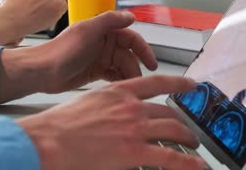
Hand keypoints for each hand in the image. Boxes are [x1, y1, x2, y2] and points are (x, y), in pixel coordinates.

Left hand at [0, 10, 156, 102]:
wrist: (42, 72)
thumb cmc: (61, 50)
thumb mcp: (87, 31)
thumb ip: (109, 20)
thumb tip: (130, 16)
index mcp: (103, 29)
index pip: (131, 37)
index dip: (143, 49)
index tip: (151, 61)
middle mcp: (103, 42)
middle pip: (128, 54)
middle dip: (136, 66)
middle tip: (140, 78)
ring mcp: (100, 57)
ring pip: (122, 65)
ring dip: (128, 74)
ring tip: (130, 85)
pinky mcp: (95, 71)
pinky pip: (114, 74)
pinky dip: (120, 80)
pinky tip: (122, 86)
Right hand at [18, 75, 203, 169]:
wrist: (50, 140)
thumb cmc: (61, 124)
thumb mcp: (90, 102)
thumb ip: (110, 106)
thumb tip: (118, 117)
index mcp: (119, 92)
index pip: (157, 83)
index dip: (179, 84)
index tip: (191, 85)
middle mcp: (132, 107)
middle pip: (168, 112)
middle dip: (182, 122)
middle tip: (187, 130)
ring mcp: (135, 129)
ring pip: (174, 130)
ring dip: (188, 139)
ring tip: (193, 147)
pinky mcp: (134, 151)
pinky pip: (170, 157)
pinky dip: (187, 162)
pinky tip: (196, 165)